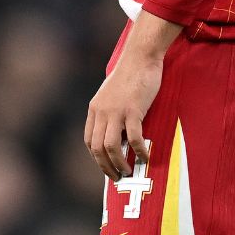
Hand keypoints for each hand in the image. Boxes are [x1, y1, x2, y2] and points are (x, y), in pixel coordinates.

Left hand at [84, 51, 161, 178]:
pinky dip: (138, 151)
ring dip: (119, 163)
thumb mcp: (111, 94)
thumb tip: (116, 132)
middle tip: (118, 177)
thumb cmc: (130, 75)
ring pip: (111, 147)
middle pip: (97, 148)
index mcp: (94, 109)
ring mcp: (116, 111)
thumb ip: (109, 111)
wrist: (140, 57)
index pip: (89, 141)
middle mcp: (101, 112)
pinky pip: (133, 138)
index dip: (97, 158)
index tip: (107, 167)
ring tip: (129, 171)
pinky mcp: (133, 110)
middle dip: (106, 167)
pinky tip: (145, 156)